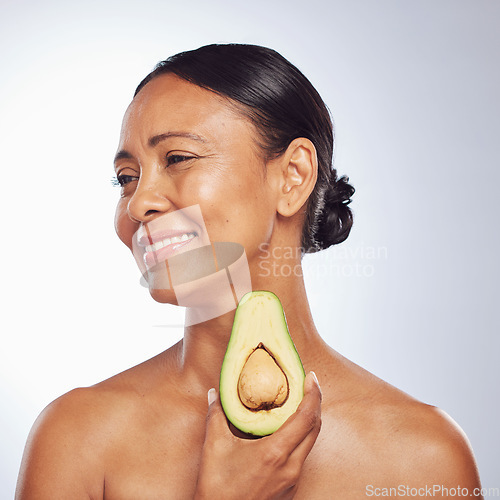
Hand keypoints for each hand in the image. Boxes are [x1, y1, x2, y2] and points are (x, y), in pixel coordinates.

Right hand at [194, 371, 321, 499]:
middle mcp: (291, 467)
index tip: (311, 377)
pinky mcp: (291, 488)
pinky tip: (288, 430)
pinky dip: (301, 437)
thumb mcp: (215, 447)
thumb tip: (214, 393)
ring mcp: (293, 480)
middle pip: (315, 428)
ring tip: (299, 403)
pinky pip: (303, 455)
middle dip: (315, 403)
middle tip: (308, 384)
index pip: (306, 417)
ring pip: (311, 442)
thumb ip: (216, 415)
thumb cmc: (217, 488)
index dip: (313, 394)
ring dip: (309, 420)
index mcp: (276, 453)